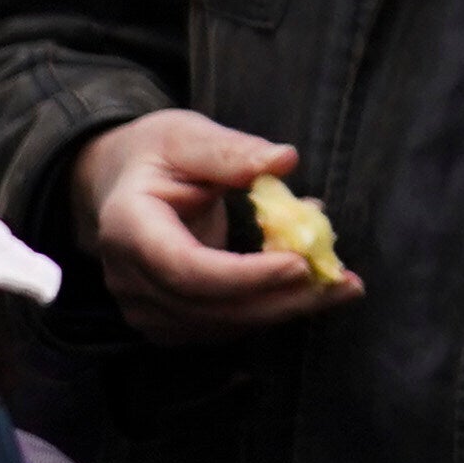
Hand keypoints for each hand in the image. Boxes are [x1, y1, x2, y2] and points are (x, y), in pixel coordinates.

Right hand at [76, 111, 360, 342]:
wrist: (120, 186)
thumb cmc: (157, 154)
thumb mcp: (188, 136)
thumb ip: (231, 152)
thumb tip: (285, 160)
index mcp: (128, 228)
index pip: (185, 268)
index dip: (244, 276)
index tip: (301, 264)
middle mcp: (129, 278)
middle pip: (208, 307)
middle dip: (280, 300)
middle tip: (343, 283)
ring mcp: (143, 305)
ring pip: (219, 325)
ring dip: (284, 310)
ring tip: (341, 285)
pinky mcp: (166, 319)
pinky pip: (221, 326)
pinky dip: (268, 310)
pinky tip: (311, 288)